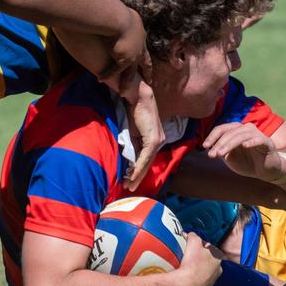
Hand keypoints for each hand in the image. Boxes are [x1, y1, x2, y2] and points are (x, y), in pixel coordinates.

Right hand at [100, 7, 149, 84]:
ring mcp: (133, 55)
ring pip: (130, 73)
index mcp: (140, 34)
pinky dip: (107, 75)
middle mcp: (140, 47)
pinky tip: (101, 79)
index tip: (147, 61)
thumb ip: (123, 17)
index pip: (143, 46)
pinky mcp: (123, 60)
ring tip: (123, 92)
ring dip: (126, 83)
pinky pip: (114, 71)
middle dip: (148, 72)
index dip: (145, 54)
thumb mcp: (125, 14)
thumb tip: (116, 12)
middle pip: (145, 63)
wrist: (118, 20)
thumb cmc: (119, 13)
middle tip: (150, 81)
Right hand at [121, 76, 161, 190]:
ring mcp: (158, 141)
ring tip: (129, 185)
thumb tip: (126, 158)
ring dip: (137, 175)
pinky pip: (144, 157)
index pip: (146, 159)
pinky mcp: (153, 140)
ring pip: (147, 163)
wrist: (139, 97)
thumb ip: (131, 144)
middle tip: (130, 188)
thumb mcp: (131, 132)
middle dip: (138, 177)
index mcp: (154, 140)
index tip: (129, 180)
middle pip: (148, 163)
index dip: (138, 170)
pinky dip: (137, 167)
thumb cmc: (134, 111)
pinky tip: (131, 175)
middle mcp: (159, 141)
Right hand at [175, 233, 221, 285]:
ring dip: (195, 268)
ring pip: (203, 270)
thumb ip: (193, 236)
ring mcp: (211, 280)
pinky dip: (192, 277)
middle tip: (188, 255)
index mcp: (218, 256)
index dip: (199, 245)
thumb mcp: (193, 241)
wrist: (187, 285)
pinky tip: (185, 275)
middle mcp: (217, 269)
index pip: (209, 247)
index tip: (191, 246)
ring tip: (185, 266)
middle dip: (198, 256)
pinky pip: (197, 280)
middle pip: (206, 259)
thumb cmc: (193, 265)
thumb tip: (191, 235)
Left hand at [203, 122, 285, 183]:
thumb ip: (222, 152)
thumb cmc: (248, 163)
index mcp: (237, 131)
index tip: (205, 146)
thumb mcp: (231, 158)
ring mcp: (258, 134)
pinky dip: (252, 142)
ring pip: (241, 135)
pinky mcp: (267, 142)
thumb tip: (211, 148)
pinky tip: (244, 146)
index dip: (212, 136)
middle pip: (230, 132)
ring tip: (221, 154)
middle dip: (219, 143)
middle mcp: (247, 129)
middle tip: (211, 155)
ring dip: (229, 144)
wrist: (266, 172)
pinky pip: (259, 139)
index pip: (222, 129)